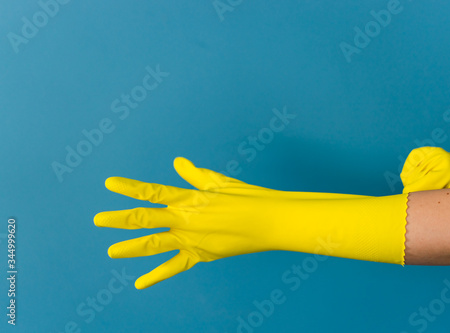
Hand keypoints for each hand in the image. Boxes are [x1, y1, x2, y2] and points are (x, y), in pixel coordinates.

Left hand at [94, 157, 285, 288]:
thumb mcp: (219, 181)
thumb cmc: (246, 197)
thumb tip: (178, 163)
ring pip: (153, 245)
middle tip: (99, 220)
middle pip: (144, 219)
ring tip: (111, 251)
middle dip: (119, 219)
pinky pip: (174, 267)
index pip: (152, 192)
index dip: (129, 187)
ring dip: (130, 247)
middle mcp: (184, 220)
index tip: (110, 184)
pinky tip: (139, 283)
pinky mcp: (201, 255)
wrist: (268, 221)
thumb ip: (194, 174)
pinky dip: (156, 276)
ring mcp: (191, 240)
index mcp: (188, 198)